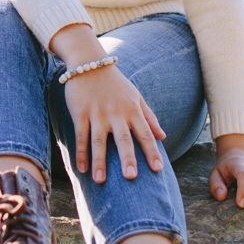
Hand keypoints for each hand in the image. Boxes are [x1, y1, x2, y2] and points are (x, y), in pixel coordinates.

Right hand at [51, 24, 165, 183]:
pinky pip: (81, 135)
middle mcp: (116, 113)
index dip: (151, 151)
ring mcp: (97, 113)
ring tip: (100, 180)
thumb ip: (149, 117)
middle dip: (127, 158)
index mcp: (132, 110)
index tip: (158, 169)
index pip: (145, 134)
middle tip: (130, 177)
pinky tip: (81, 169)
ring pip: (98, 140)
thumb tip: (163, 137)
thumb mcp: (136, 96)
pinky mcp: (80, 113)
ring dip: (99, 161)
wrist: (89, 63)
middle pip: (123, 139)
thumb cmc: (115, 83)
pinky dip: (80, 152)